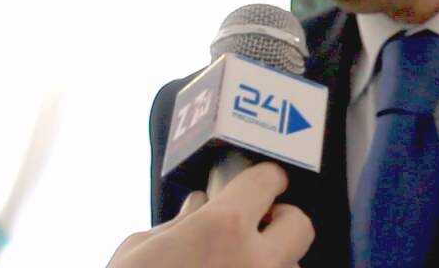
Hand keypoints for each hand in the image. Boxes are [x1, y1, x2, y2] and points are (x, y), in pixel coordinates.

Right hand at [106, 162, 313, 267]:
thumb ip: (178, 224)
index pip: (267, 181)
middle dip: (281, 222)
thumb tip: (197, 206)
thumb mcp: (138, 249)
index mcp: (223, 228)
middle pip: (300, 225)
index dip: (263, 179)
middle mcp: (256, 261)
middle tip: (257, 228)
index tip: (262, 183)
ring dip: (271, 266)